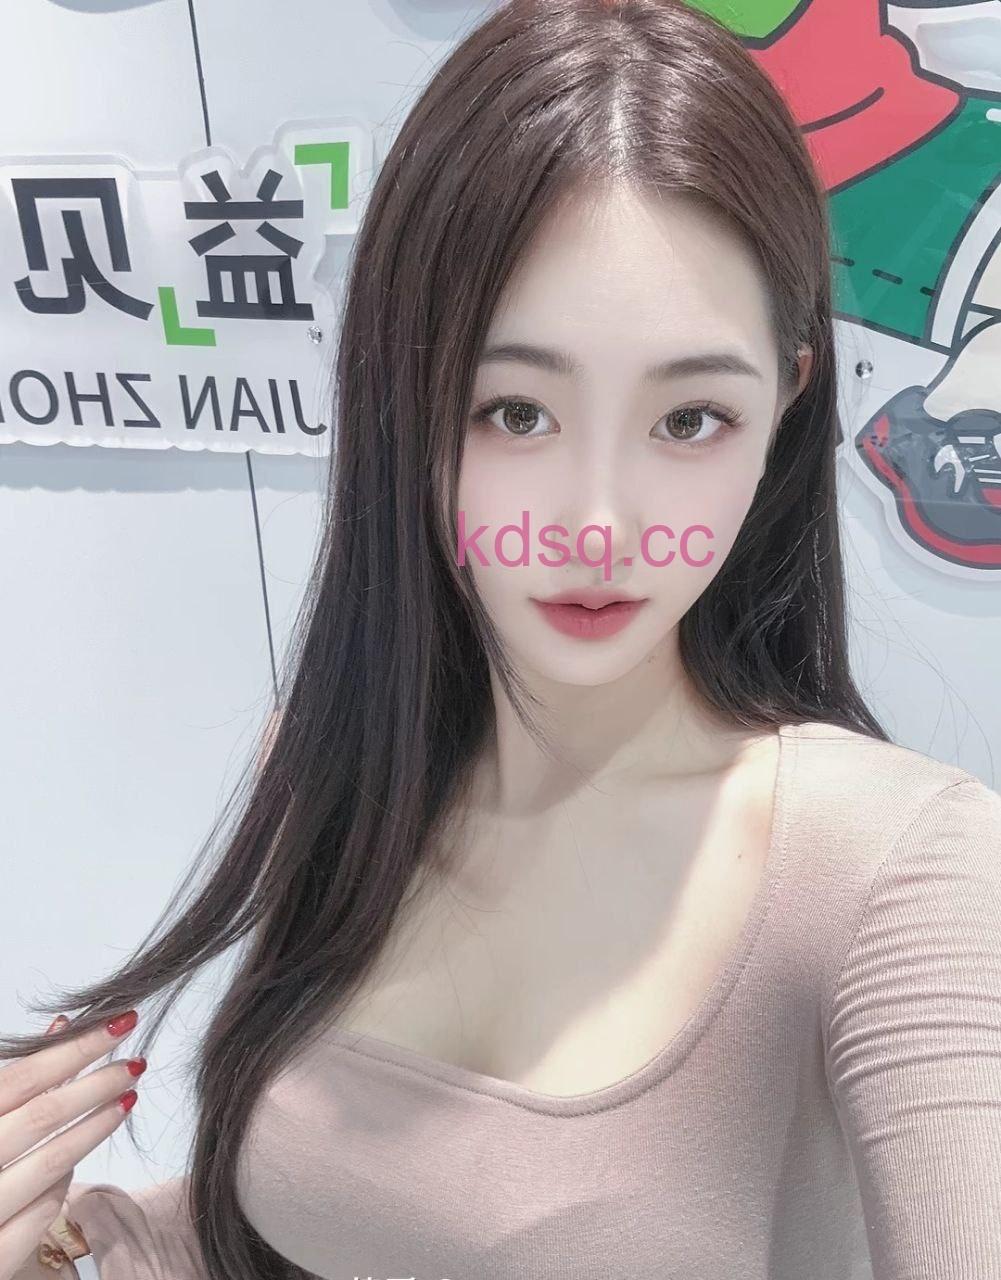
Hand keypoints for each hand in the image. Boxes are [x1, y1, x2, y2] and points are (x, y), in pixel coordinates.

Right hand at [0, 1011, 145, 1279]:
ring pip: (52, 1162)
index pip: (22, 1079)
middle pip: (42, 1117)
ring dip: (97, 1126)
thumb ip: (15, 1080)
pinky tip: (81, 1157)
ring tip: (127, 1099)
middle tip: (136, 1063)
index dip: (74, 1048)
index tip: (120, 1023)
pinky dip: (64, 1179)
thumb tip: (62, 1027)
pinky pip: (43, 1209)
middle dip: (96, 1084)